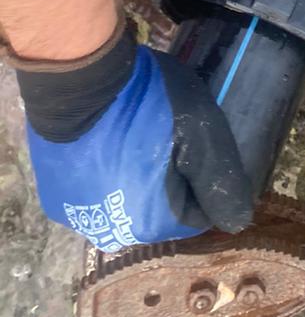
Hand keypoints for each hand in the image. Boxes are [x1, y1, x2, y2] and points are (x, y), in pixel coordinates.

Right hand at [17, 24, 252, 250]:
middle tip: (165, 135)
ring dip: (134, 178)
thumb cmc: (148, 103)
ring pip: (125, 202)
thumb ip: (220, 181)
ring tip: (134, 136)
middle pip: (160, 211)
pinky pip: (93, 193)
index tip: (194, 143)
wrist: (78, 82)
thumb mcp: (201, 130)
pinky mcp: (56, 200)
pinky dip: (102, 174)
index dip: (202, 175)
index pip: (197, 213)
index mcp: (153, 224)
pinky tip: (105, 143)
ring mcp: (80, 219)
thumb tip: (237, 222)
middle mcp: (114, 234)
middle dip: (169, 178)